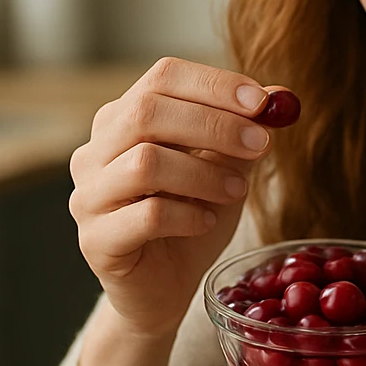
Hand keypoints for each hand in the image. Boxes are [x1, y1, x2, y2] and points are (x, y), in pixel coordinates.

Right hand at [69, 56, 284, 338]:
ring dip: (204, 174)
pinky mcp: (96, 240)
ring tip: (238, 192)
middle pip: (146, 112)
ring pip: (144, 163)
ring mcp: (88, 196)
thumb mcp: (225, 168)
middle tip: (260, 144)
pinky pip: (146, 216)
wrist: (164, 289)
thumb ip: (243, 132)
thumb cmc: (190, 220)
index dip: (214, 84)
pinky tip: (207, 222)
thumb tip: (278, 98)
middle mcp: (94, 152)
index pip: (162, 77)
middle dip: (213, 125)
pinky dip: (188, 215)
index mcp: (122, 120)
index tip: (262, 102)